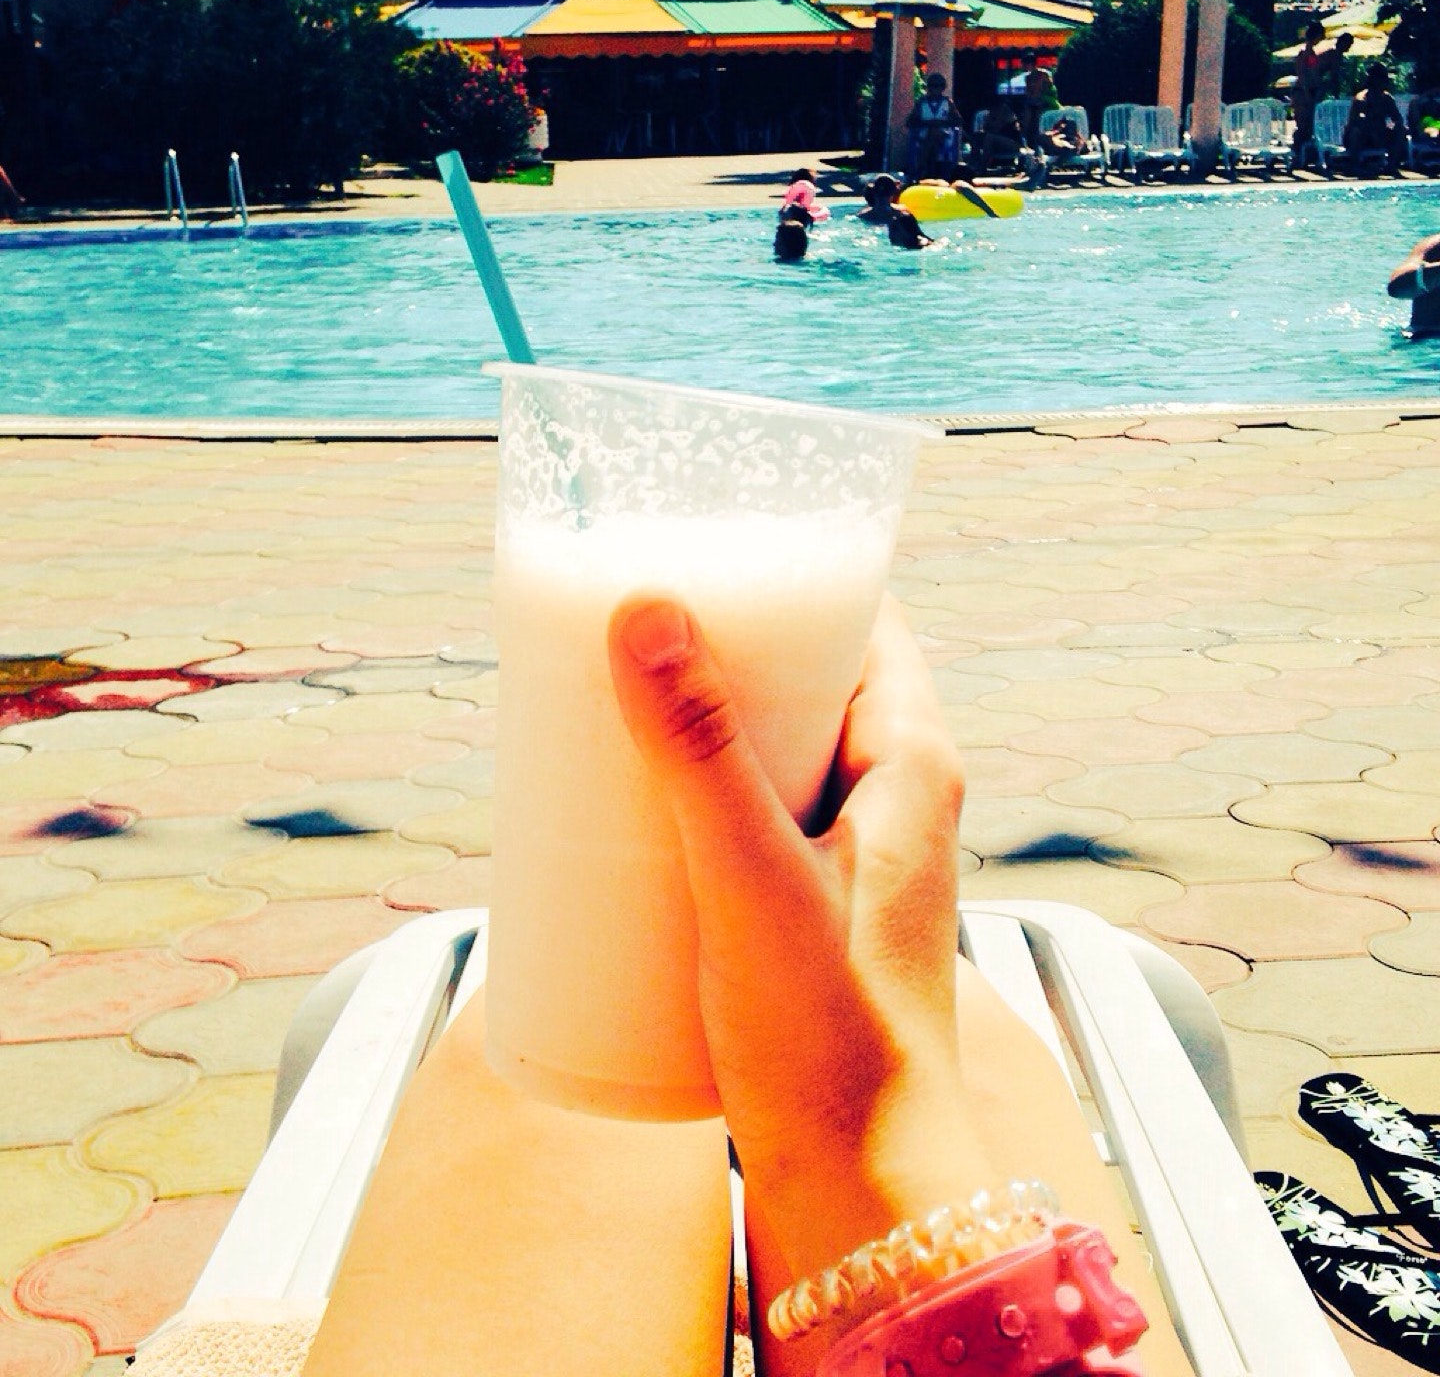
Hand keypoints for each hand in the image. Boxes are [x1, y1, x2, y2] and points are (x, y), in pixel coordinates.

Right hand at [607, 594, 996, 1280]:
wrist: (858, 1180)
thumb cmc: (831, 1041)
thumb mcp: (750, 878)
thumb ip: (699, 750)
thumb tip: (648, 613)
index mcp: (914, 765)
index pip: (867, 621)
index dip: (793, 577)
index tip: (703, 552)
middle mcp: (897, 798)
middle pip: (813, 681)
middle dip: (728, 651)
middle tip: (633, 633)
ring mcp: (858, 853)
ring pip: (782, 749)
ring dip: (709, 724)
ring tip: (619, 710)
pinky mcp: (815, 904)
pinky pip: (760, 812)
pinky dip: (704, 791)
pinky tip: (637, 810)